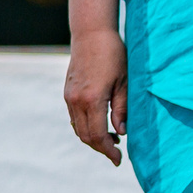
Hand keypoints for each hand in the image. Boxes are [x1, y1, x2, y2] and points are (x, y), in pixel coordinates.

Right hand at [64, 25, 128, 165]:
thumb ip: (122, 109)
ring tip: (112, 139)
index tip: (119, 159)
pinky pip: (74, 118)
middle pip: (85, 136)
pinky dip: (86, 127)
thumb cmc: (113, 55)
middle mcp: (76, 100)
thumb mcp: (124, 83)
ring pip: (78, 128)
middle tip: (116, 154)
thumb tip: (122, 132)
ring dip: (93, 138)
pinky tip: (100, 124)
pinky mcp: (68, 92)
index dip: (108, 150)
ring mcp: (69, 97)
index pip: (97, 135)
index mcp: (92, 99)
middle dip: (101, 148)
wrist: (91, 33)